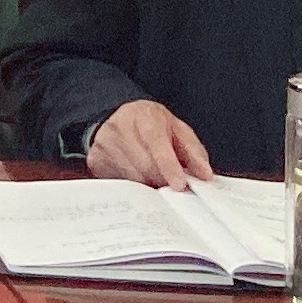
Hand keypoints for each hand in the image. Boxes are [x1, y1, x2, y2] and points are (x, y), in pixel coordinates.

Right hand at [86, 98, 213, 188]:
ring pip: (131, 177)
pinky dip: (132, 186)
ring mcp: (105, 143)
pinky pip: (118, 183)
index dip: (169, 167)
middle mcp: (121, 127)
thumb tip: (205, 174)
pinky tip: (138, 177)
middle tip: (170, 185)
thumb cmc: (152, 126)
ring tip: (154, 179)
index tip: (179, 185)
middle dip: (161, 180)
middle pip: (144, 165)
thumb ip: (194, 152)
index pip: (157, 144)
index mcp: (145, 116)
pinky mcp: (96, 159)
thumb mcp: (177, 131)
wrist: (118, 118)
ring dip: (147, 185)